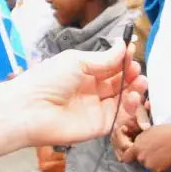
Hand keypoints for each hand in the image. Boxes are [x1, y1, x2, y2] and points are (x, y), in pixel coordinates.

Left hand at [0, 39, 146, 157]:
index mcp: (83, 72)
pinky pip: (119, 117)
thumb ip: (104, 58)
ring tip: (141, 81)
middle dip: (131, 74)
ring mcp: (95, 108)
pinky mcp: (98, 126)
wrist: (29, 109)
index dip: (123, 59)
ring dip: (135, 89)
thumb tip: (123, 45)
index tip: (132, 51)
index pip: (110, 65)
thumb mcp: (77, 61)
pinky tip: (133, 96)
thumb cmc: (48, 79)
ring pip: (122, 99)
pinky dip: (130, 107)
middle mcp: (91, 90)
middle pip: (119, 82)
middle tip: (137, 69)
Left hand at [125, 123, 170, 171]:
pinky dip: (163, 169)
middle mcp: (140, 157)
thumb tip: (138, 146)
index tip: (135, 157)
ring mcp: (149, 165)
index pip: (126, 157)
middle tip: (158, 151)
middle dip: (147, 158)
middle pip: (141, 161)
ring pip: (150, 167)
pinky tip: (169, 160)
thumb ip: (141, 141)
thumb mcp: (149, 132)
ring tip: (165, 154)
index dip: (130, 157)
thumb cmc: (168, 132)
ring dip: (156, 163)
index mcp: (137, 146)